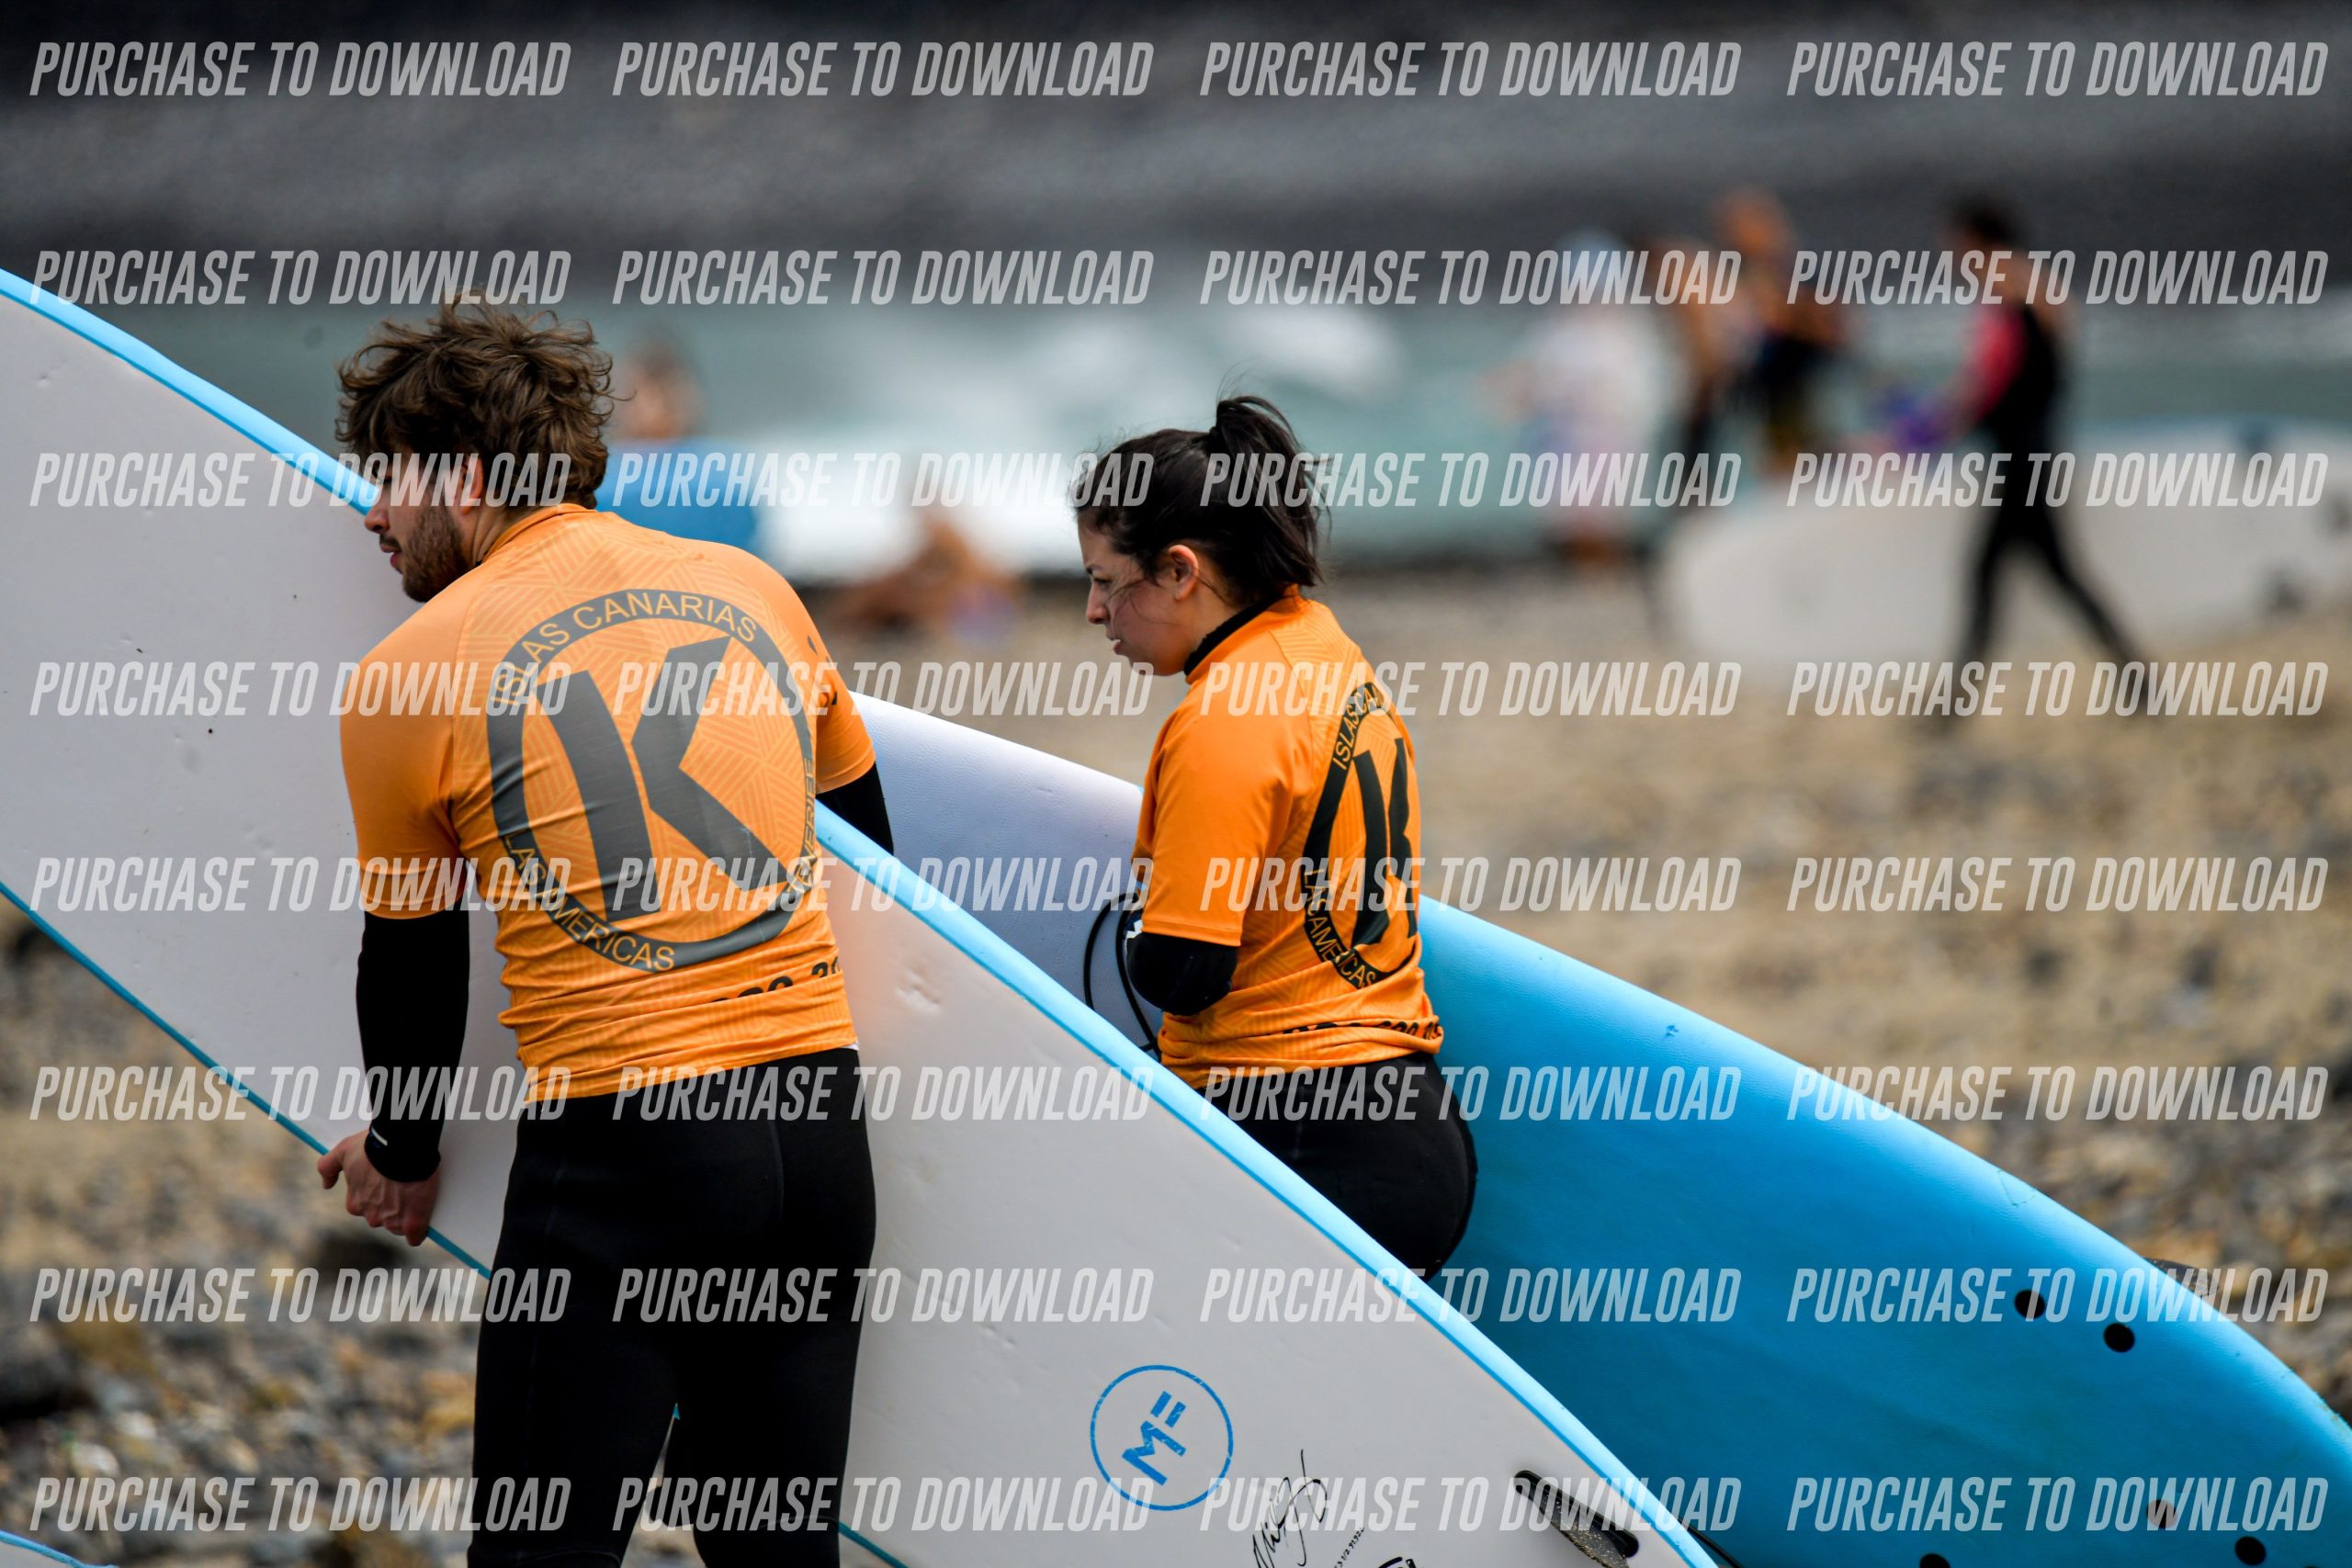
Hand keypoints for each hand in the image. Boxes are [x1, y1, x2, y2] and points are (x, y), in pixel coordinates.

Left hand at [318, 1132, 439, 1246]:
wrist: (402, 1145)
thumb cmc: (372, 1147)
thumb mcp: (344, 1150)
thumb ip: (328, 1166)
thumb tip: (326, 1185)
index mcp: (355, 1203)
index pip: (366, 1208)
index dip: (378, 1195)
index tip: (388, 1184)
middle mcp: (371, 1216)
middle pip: (384, 1217)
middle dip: (392, 1205)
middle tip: (402, 1185)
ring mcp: (393, 1220)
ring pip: (400, 1225)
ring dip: (407, 1214)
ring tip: (416, 1194)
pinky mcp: (414, 1222)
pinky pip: (416, 1235)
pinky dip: (419, 1231)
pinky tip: (423, 1222)